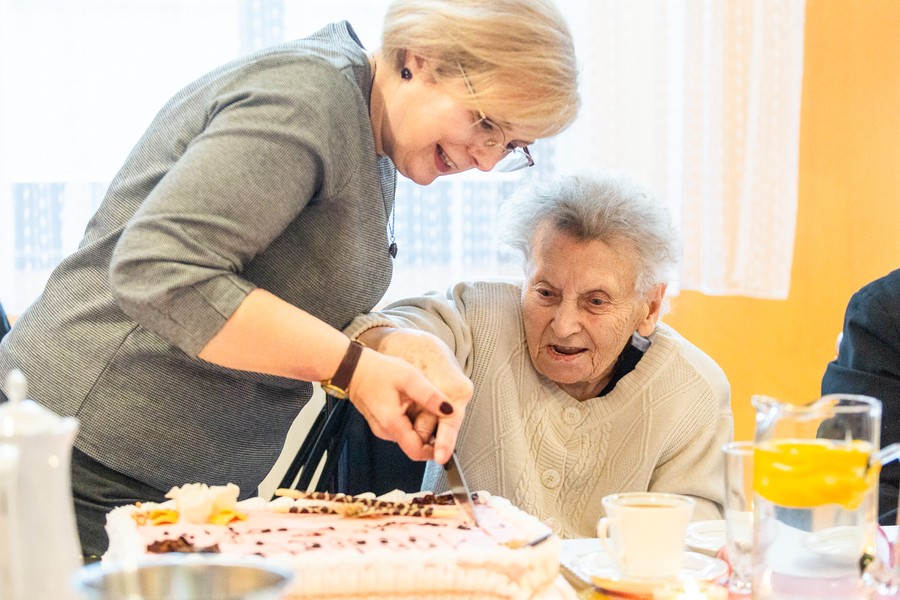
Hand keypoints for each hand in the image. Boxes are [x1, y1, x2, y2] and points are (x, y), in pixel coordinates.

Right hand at [353, 328, 472, 463]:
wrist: (354, 369)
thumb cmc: (378, 372)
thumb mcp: (409, 378)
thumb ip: (430, 396)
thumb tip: (450, 410)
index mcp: (393, 424)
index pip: (417, 452)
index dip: (434, 451)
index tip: (447, 443)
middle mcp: (386, 432)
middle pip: (415, 445)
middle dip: (430, 435)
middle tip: (439, 418)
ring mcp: (383, 429)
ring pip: (409, 437)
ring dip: (420, 427)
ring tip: (425, 407)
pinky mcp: (382, 423)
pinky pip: (401, 429)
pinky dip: (411, 421)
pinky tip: (412, 404)